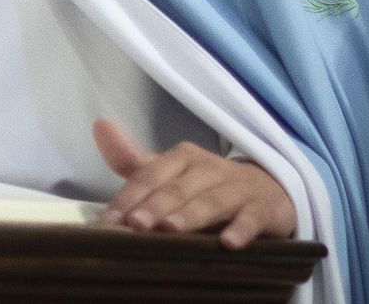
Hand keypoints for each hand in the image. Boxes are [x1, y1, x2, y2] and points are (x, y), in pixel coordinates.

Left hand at [93, 119, 295, 248]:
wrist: (269, 191)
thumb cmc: (207, 185)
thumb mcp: (171, 173)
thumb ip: (134, 162)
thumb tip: (100, 126)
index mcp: (182, 157)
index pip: (150, 175)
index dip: (129, 197)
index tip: (108, 221)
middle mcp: (208, 167)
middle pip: (178, 188)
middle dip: (154, 206)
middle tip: (135, 226)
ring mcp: (237, 187)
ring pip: (212, 201)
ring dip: (191, 215)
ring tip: (170, 229)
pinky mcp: (263, 208)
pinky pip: (252, 217)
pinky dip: (241, 229)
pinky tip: (228, 243)